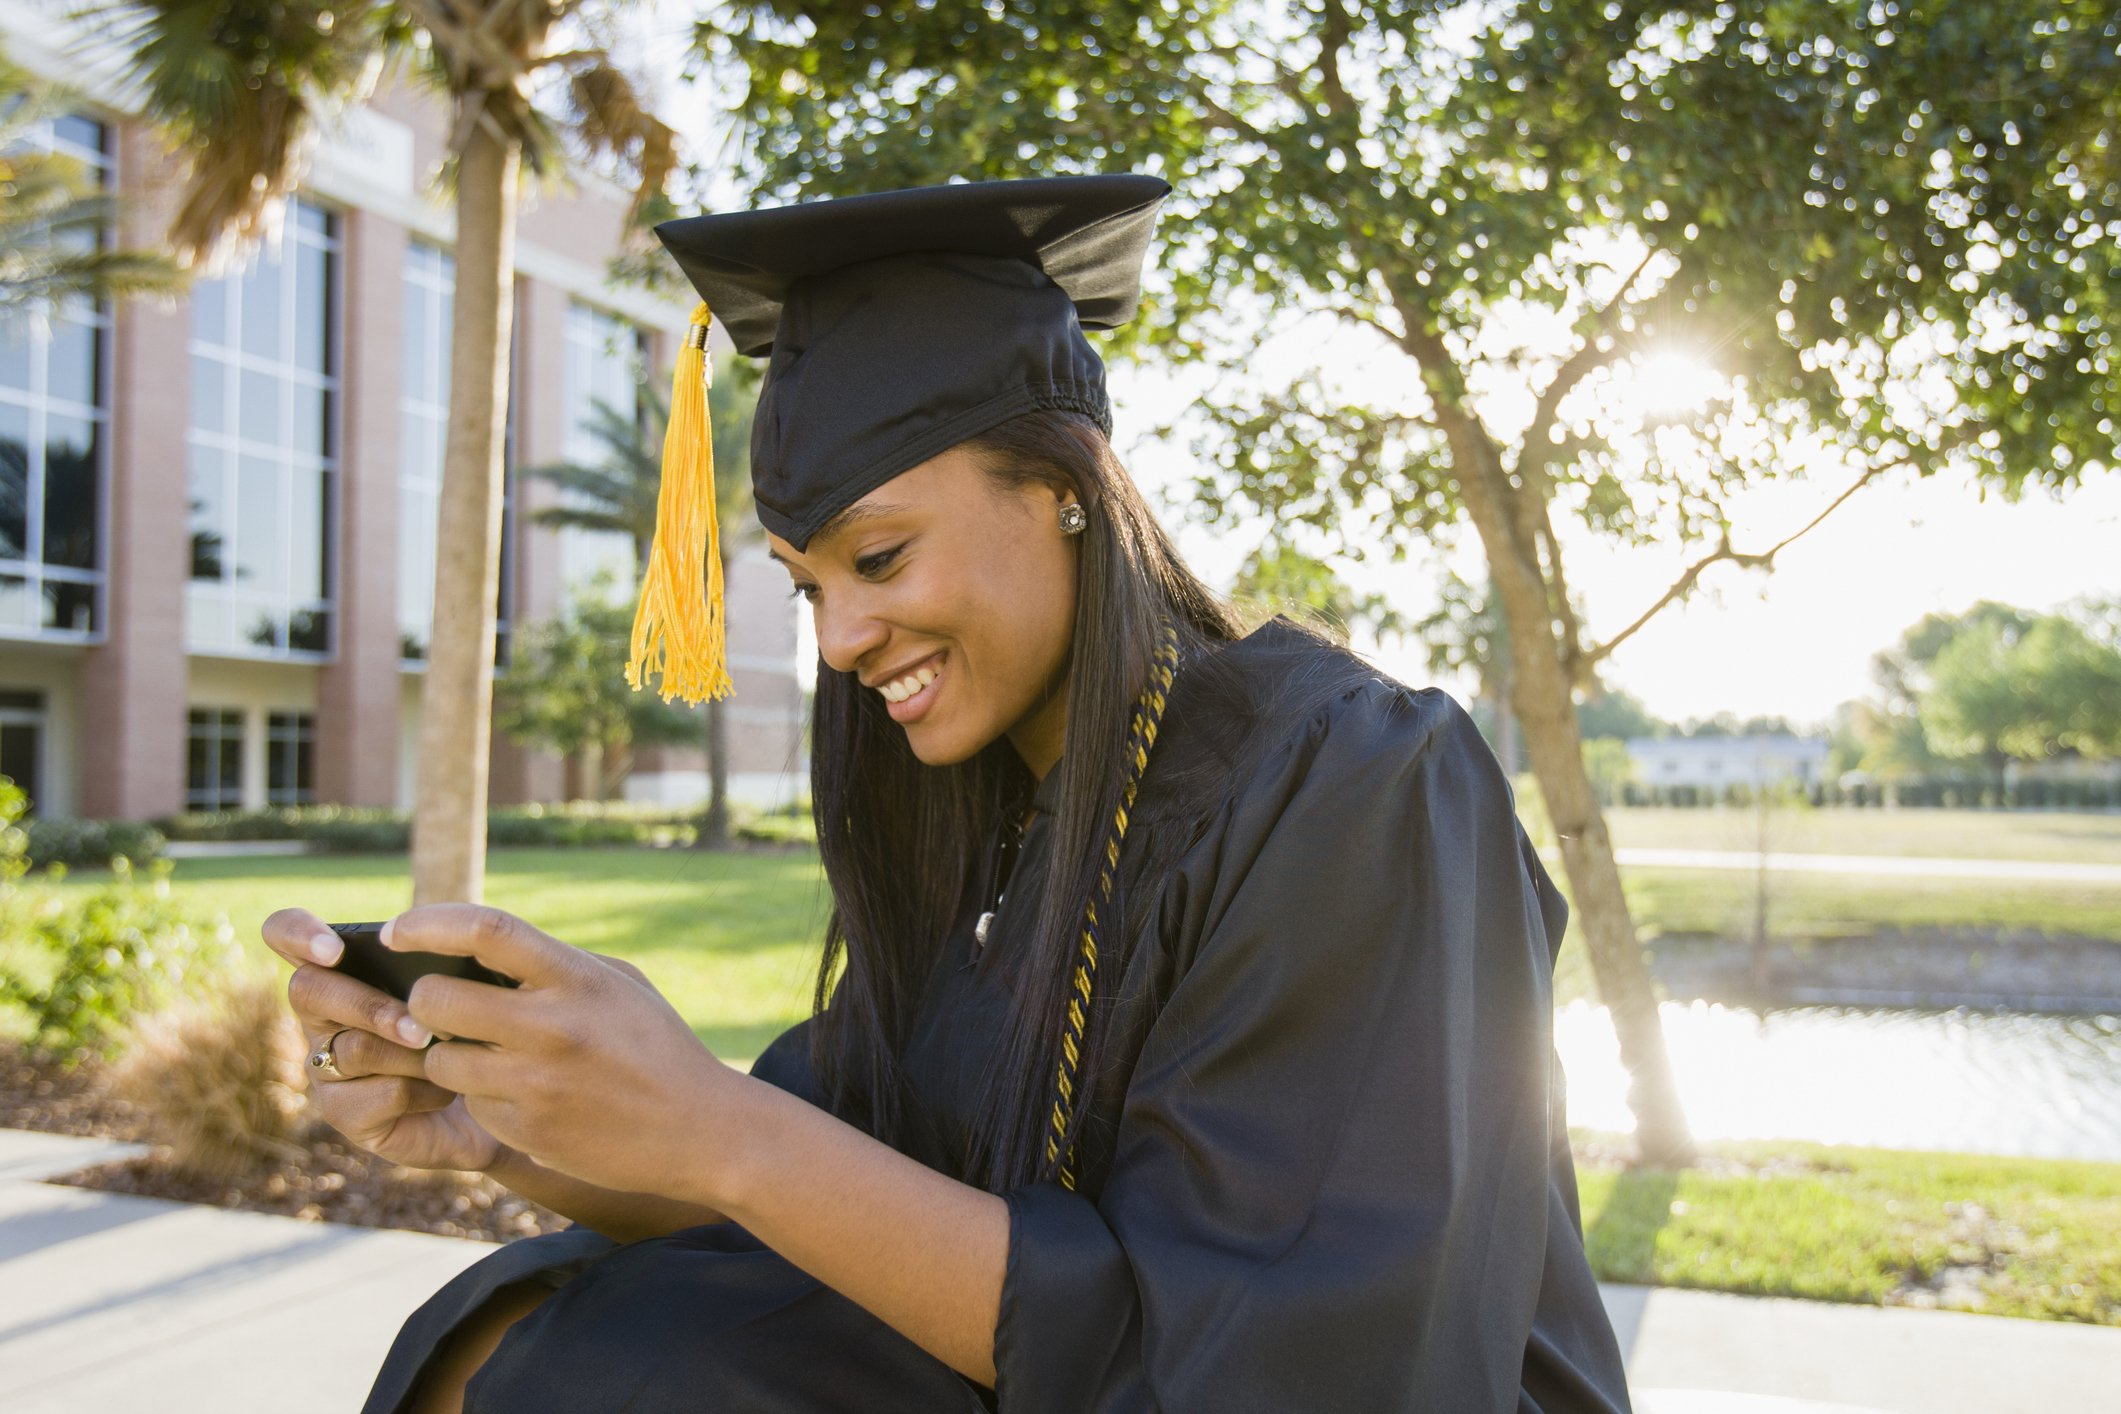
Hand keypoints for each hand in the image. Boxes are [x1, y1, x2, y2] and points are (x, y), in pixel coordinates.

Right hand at [261, 907, 500, 1172]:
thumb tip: (437, 961)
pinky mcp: (344, 1112)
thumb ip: (441, 961)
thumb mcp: (463, 981)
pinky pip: (379, 1095)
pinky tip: (447, 1092)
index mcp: (340, 968)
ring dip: (413, 1053)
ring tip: (452, 1056)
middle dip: (370, 1006)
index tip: (332, 948)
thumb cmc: (472, 1022)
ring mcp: (325, 1065)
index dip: (296, 933)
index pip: (285, 932)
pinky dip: (425, 1092)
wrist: (495, 1096)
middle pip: (307, 990)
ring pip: (354, 1048)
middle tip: (421, 1031)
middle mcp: (322, 1014)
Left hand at [387, 904, 736, 1200]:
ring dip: (448, 1056)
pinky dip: (483, 1098)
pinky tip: (524, 1097)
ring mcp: (536, 1085)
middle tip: (437, 1004)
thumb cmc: (656, 1046)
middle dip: (423, 1000)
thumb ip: (553, 965)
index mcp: (578, 979)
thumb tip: (476, 946)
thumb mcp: (618, 985)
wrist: (701, 1131)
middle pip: (435, 1000)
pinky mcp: (527, 1133)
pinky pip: (472, 1105)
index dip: (428, 922)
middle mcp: (553, 1028)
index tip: (396, 929)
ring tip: (487, 1054)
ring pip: (441, 1061)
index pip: (486, 930)